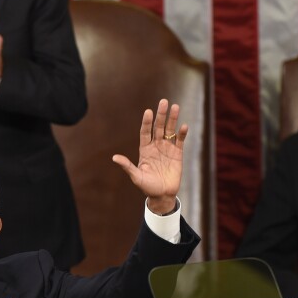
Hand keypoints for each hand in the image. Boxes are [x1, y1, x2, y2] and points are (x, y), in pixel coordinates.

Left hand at [112, 99, 188, 214]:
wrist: (162, 195)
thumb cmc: (147, 187)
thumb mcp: (136, 177)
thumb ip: (127, 166)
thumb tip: (114, 158)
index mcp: (145, 149)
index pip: (145, 132)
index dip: (147, 122)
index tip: (148, 111)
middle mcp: (156, 145)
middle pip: (158, 127)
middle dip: (161, 115)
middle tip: (163, 102)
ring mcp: (167, 148)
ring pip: (170, 130)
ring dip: (172, 119)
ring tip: (175, 106)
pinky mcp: (178, 154)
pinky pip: (180, 141)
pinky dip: (182, 133)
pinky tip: (184, 126)